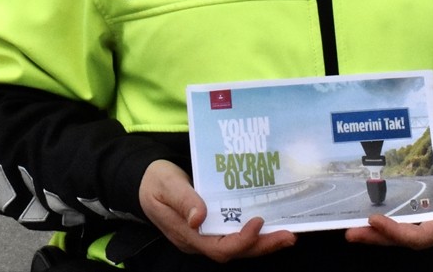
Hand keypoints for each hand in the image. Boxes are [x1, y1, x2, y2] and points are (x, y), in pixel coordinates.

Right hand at [138, 159, 296, 261]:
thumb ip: (183, 200)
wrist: (143, 180)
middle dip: (262, 246)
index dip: (242, 240)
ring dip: (262, 243)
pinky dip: (254, 234)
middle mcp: (198, 241)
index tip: (259, 221)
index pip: (219, 248)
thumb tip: (200, 218)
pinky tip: (270, 225)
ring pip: (237, 246)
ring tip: (287, 234)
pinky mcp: (209, 227)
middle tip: (289, 236)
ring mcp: (204, 236)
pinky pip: (234, 236)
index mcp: (186, 234)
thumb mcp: (166, 185)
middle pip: (234, 252)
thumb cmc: (155, 180)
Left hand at [344, 151, 432, 250]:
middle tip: (350, 233)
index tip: (374, 220)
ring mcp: (431, 229)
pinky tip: (365, 220)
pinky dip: (383, 226)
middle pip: (405, 241)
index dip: (396, 231)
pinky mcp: (424, 221)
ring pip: (400, 236)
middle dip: (377, 238)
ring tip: (351, 229)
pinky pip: (402, 226)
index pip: (420, 237)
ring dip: (376, 234)